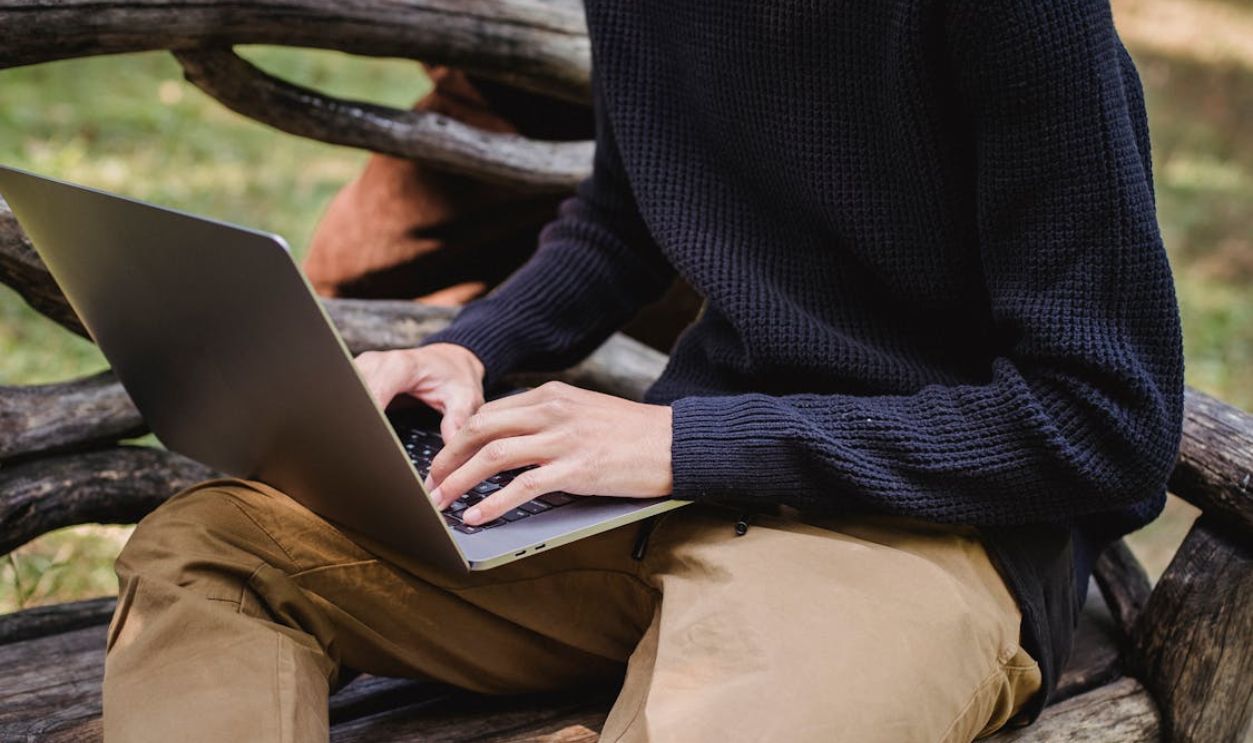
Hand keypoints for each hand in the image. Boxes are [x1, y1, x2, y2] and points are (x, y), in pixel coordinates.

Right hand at [353, 343, 485, 441]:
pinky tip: (353, 433)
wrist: (447, 360)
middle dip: (353, 422)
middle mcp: (375, 363)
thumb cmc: (454, 376)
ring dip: (347, 419)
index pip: (372, 392)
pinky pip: (345, 396)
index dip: (367, 418)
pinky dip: (348, 414)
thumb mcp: (465, 397)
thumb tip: (451, 450)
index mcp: (400, 366)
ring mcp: (361, 368)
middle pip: (351, 394)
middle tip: (358, 453)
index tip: (369, 442)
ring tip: (354, 445)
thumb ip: (458, 421)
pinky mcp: (355, 377)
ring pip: (342, 394)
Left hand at [426, 381, 672, 524]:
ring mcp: (563, 439)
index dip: (458, 438)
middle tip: (429, 482)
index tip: (444, 460)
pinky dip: (492, 503)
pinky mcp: (576, 468)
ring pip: (493, 455)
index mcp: (550, 395)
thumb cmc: (633, 434)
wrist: (676, 443)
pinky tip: (477, 516)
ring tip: (440, 501)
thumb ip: (548, 421)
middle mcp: (552, 411)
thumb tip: (511, 443)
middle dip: (447, 457)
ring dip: (459, 480)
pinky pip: (522, 486)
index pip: (489, 412)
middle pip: (480, 428)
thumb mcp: (584, 413)